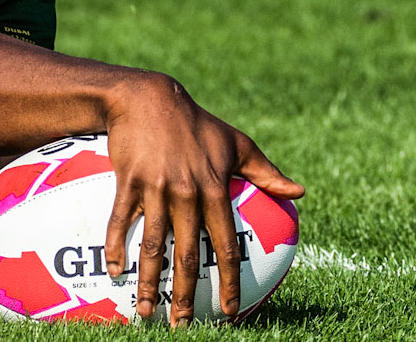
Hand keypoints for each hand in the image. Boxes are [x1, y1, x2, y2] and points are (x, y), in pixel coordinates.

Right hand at [105, 75, 304, 325]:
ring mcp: (156, 189)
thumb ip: (266, 172)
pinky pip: (120, 221)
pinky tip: (115, 271)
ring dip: (150, 282)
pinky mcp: (128, 182)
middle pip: (188, 254)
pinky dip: (116, 247)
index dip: (229, 279)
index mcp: (216, 188)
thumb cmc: (198, 124)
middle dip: (186, 294)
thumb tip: (300, 192)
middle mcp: (188, 193)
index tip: (231, 309)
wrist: (150, 98)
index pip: (226, 244)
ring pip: (153, 244)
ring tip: (147, 311)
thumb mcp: (237, 143)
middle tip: (184, 325)